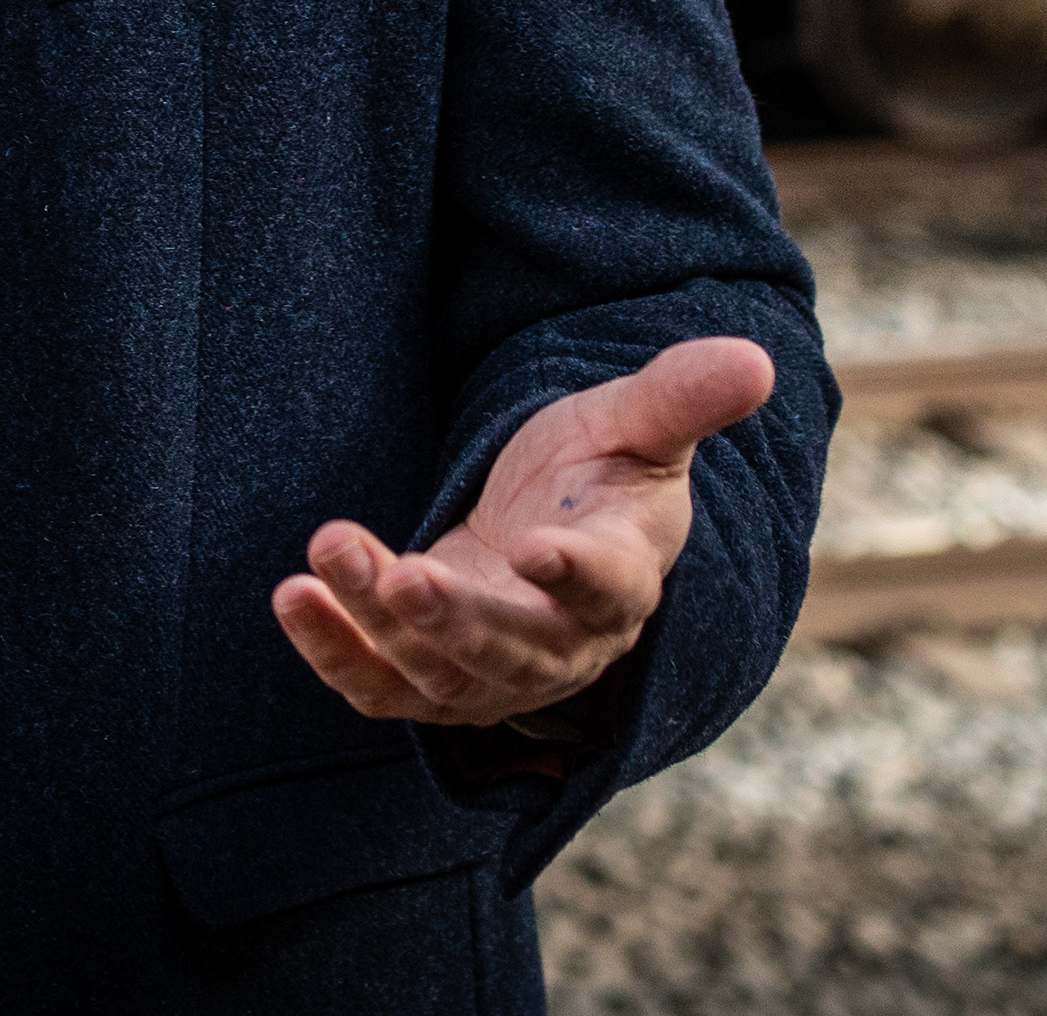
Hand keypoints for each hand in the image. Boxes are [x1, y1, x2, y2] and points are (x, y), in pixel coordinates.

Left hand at [270, 336, 774, 729]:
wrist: (549, 530)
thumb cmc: (599, 472)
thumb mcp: (636, 423)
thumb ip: (682, 397)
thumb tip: (755, 359)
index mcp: (623, 579)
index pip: (609, 591)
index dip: (579, 577)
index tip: (541, 548)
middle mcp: (561, 645)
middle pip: (511, 651)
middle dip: (455, 618)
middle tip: (402, 574)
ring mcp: (491, 673)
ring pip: (434, 670)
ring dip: (375, 620)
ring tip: (325, 553)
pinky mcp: (430, 678)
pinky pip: (381, 687)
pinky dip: (334, 654)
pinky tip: (291, 598)